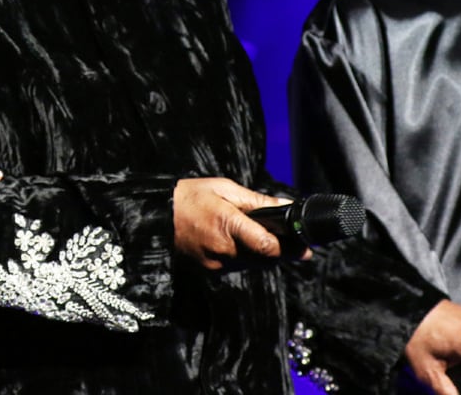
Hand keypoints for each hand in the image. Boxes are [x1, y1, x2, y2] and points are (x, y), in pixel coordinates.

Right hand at [172, 177, 299, 269]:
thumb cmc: (190, 197)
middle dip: (278, 250)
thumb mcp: (224, 189)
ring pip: (253, 265)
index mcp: (227, 224)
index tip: (302, 245)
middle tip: (290, 241)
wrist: (157, 216)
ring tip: (257, 236)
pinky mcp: (211, 271)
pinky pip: (238, 267)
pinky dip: (245, 257)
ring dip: (262, 254)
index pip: (267, 246)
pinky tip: (238, 242)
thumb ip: (258, 201)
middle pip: (265, 259)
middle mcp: (223, 250)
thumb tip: (286, 205)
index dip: (288, 247)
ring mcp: (216, 264)